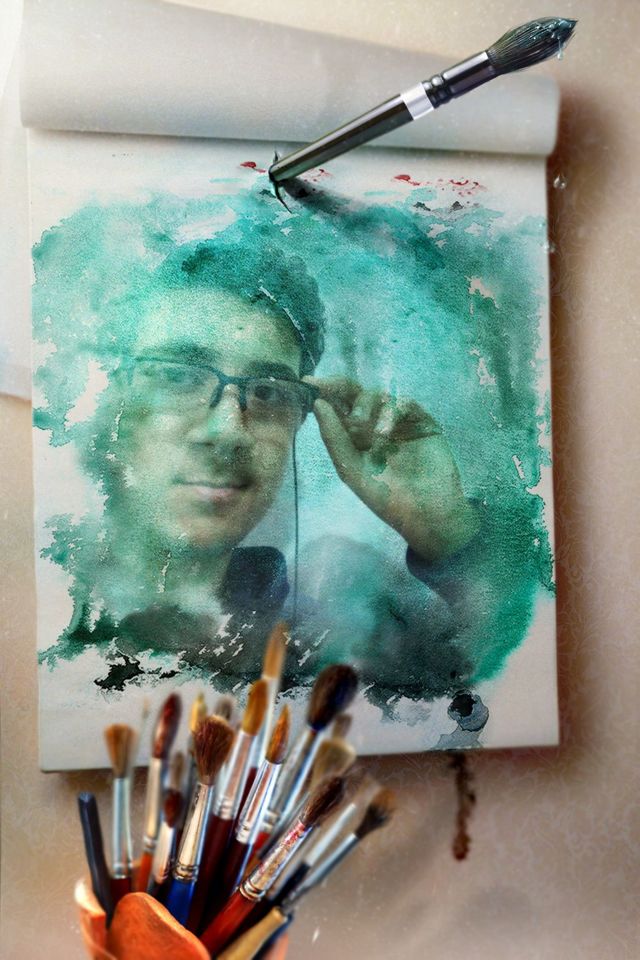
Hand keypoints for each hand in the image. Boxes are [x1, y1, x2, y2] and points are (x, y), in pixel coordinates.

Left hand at [304, 376, 479, 563]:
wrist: (426, 514)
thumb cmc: (386, 498)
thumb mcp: (350, 470)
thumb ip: (334, 438)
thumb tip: (318, 404)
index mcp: (354, 437)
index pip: (336, 408)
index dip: (323, 394)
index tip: (308, 384)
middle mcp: (375, 425)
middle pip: (355, 394)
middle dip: (339, 388)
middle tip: (327, 388)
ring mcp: (399, 422)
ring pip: (377, 396)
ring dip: (364, 406)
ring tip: (362, 429)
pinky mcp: (422, 421)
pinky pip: (404, 403)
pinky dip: (392, 412)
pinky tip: (385, 432)